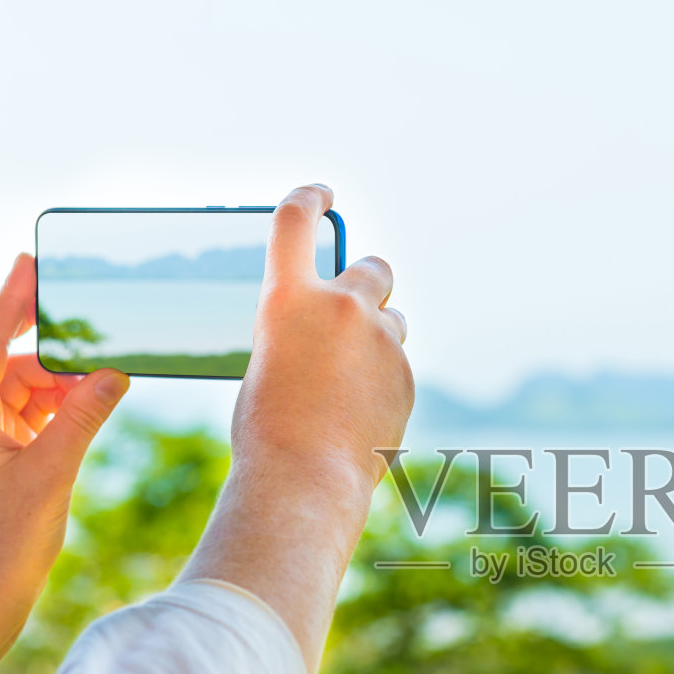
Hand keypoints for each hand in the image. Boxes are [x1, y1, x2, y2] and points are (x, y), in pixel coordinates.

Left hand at [0, 253, 129, 625]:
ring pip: (11, 379)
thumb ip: (83, 416)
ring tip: (96, 374)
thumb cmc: (7, 540)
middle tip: (65, 305)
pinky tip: (86, 402)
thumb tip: (114, 373)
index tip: (29, 263)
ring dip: (52, 373)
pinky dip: (53, 400)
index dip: (10, 299)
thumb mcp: (53, 472)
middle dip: (26, 327)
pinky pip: (23, 408)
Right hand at [233, 184, 411, 495]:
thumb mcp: (268, 362)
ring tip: (350, 381)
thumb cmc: (268, 430)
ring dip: (378, 335)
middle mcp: (340, 306)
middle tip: (357, 303)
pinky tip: (360, 414)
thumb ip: (300, 331)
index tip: (324, 194)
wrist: (305, 479)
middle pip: (371, 267)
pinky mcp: (405, 373)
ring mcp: (380, 339)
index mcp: (286, 298)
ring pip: (392, 318)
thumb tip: (330, 332)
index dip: (310, 198)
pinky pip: (397, 363)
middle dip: (366, 280)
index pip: (295, 219)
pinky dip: (383, 379)